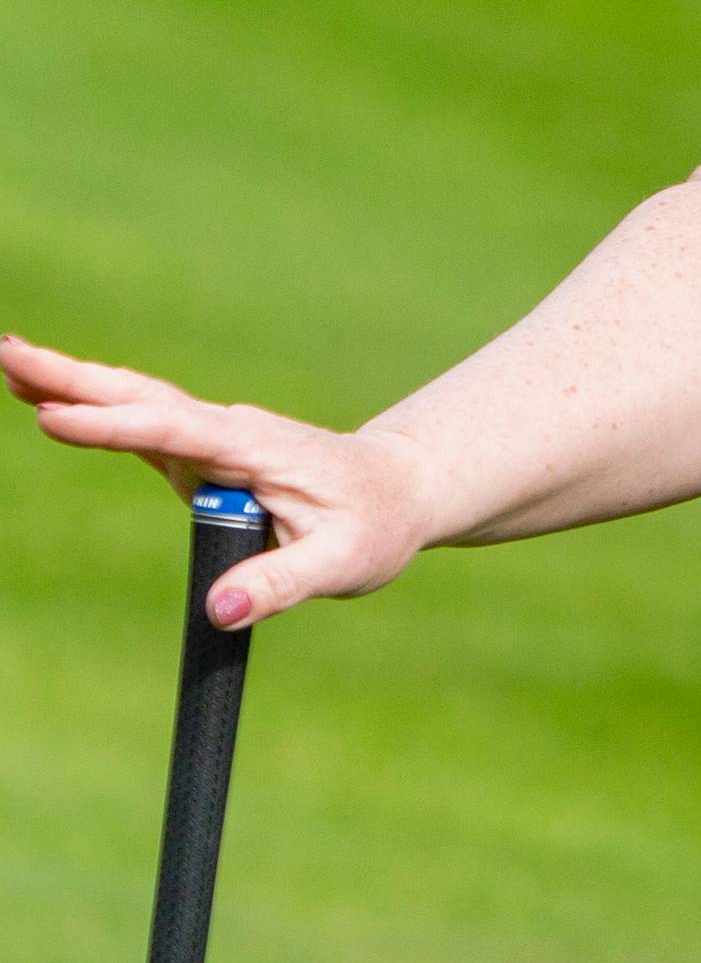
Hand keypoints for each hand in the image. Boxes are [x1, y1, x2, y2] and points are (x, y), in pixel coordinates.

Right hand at [4, 334, 441, 630]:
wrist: (399, 490)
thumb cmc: (376, 525)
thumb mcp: (345, 563)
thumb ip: (282, 583)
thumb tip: (220, 609)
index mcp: (259, 449)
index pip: (177, 433)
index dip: (114, 428)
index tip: (54, 418)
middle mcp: (230, 432)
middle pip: (144, 401)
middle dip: (76, 380)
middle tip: (8, 353)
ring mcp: (213, 438)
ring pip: (135, 404)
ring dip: (72, 382)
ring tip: (8, 360)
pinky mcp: (200, 453)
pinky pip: (138, 425)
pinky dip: (91, 407)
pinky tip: (43, 397)